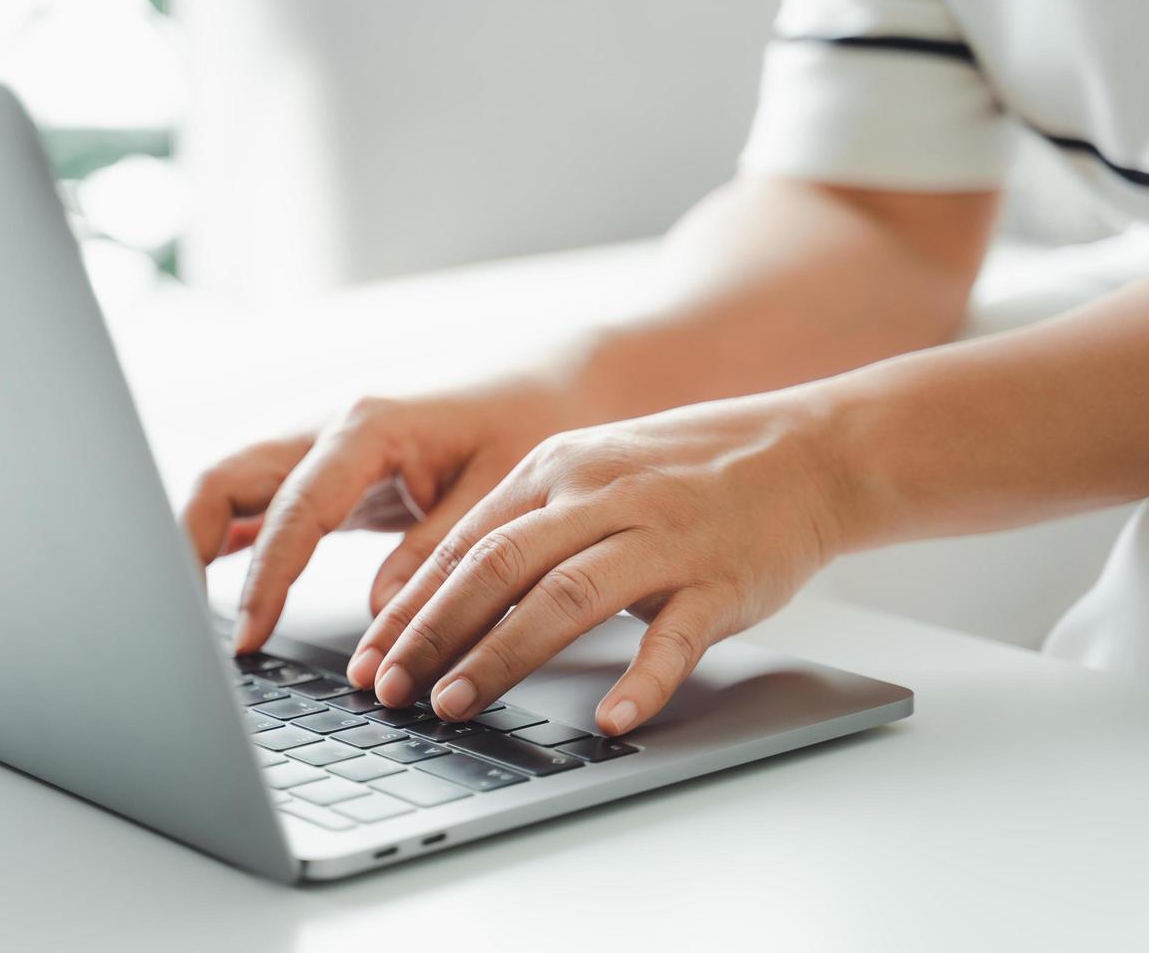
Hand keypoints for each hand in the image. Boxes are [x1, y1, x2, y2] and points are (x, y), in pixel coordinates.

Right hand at [181, 380, 580, 653]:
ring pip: (229, 489)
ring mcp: (318, 448)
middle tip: (176, 622)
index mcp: (366, 425)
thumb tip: (381, 622)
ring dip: (196, 543)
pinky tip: (213, 590)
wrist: (546, 380)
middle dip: (184, 546)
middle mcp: (327, 428)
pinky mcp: (326, 472)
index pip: (292, 510)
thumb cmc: (527, 421)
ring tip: (182, 618)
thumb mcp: (497, 489)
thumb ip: (435, 553)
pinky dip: (231, 544)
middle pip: (225, 480)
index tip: (249, 637)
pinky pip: (260, 506)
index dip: (265, 579)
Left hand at [351, 390, 848, 734]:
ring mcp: (662, 536)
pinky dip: (639, 679)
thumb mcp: (592, 474)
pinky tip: (609, 720)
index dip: (409, 606)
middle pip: (497, 568)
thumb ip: (526, 524)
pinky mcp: (720, 579)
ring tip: (456, 705)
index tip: (368, 658)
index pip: (464, 545)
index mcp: (557, 469)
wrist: (806, 453)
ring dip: (503, 656)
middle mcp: (600, 496)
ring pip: (566, 597)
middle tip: (390, 690)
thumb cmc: (685, 473)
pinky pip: (675, 635)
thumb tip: (443, 594)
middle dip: (433, 635)